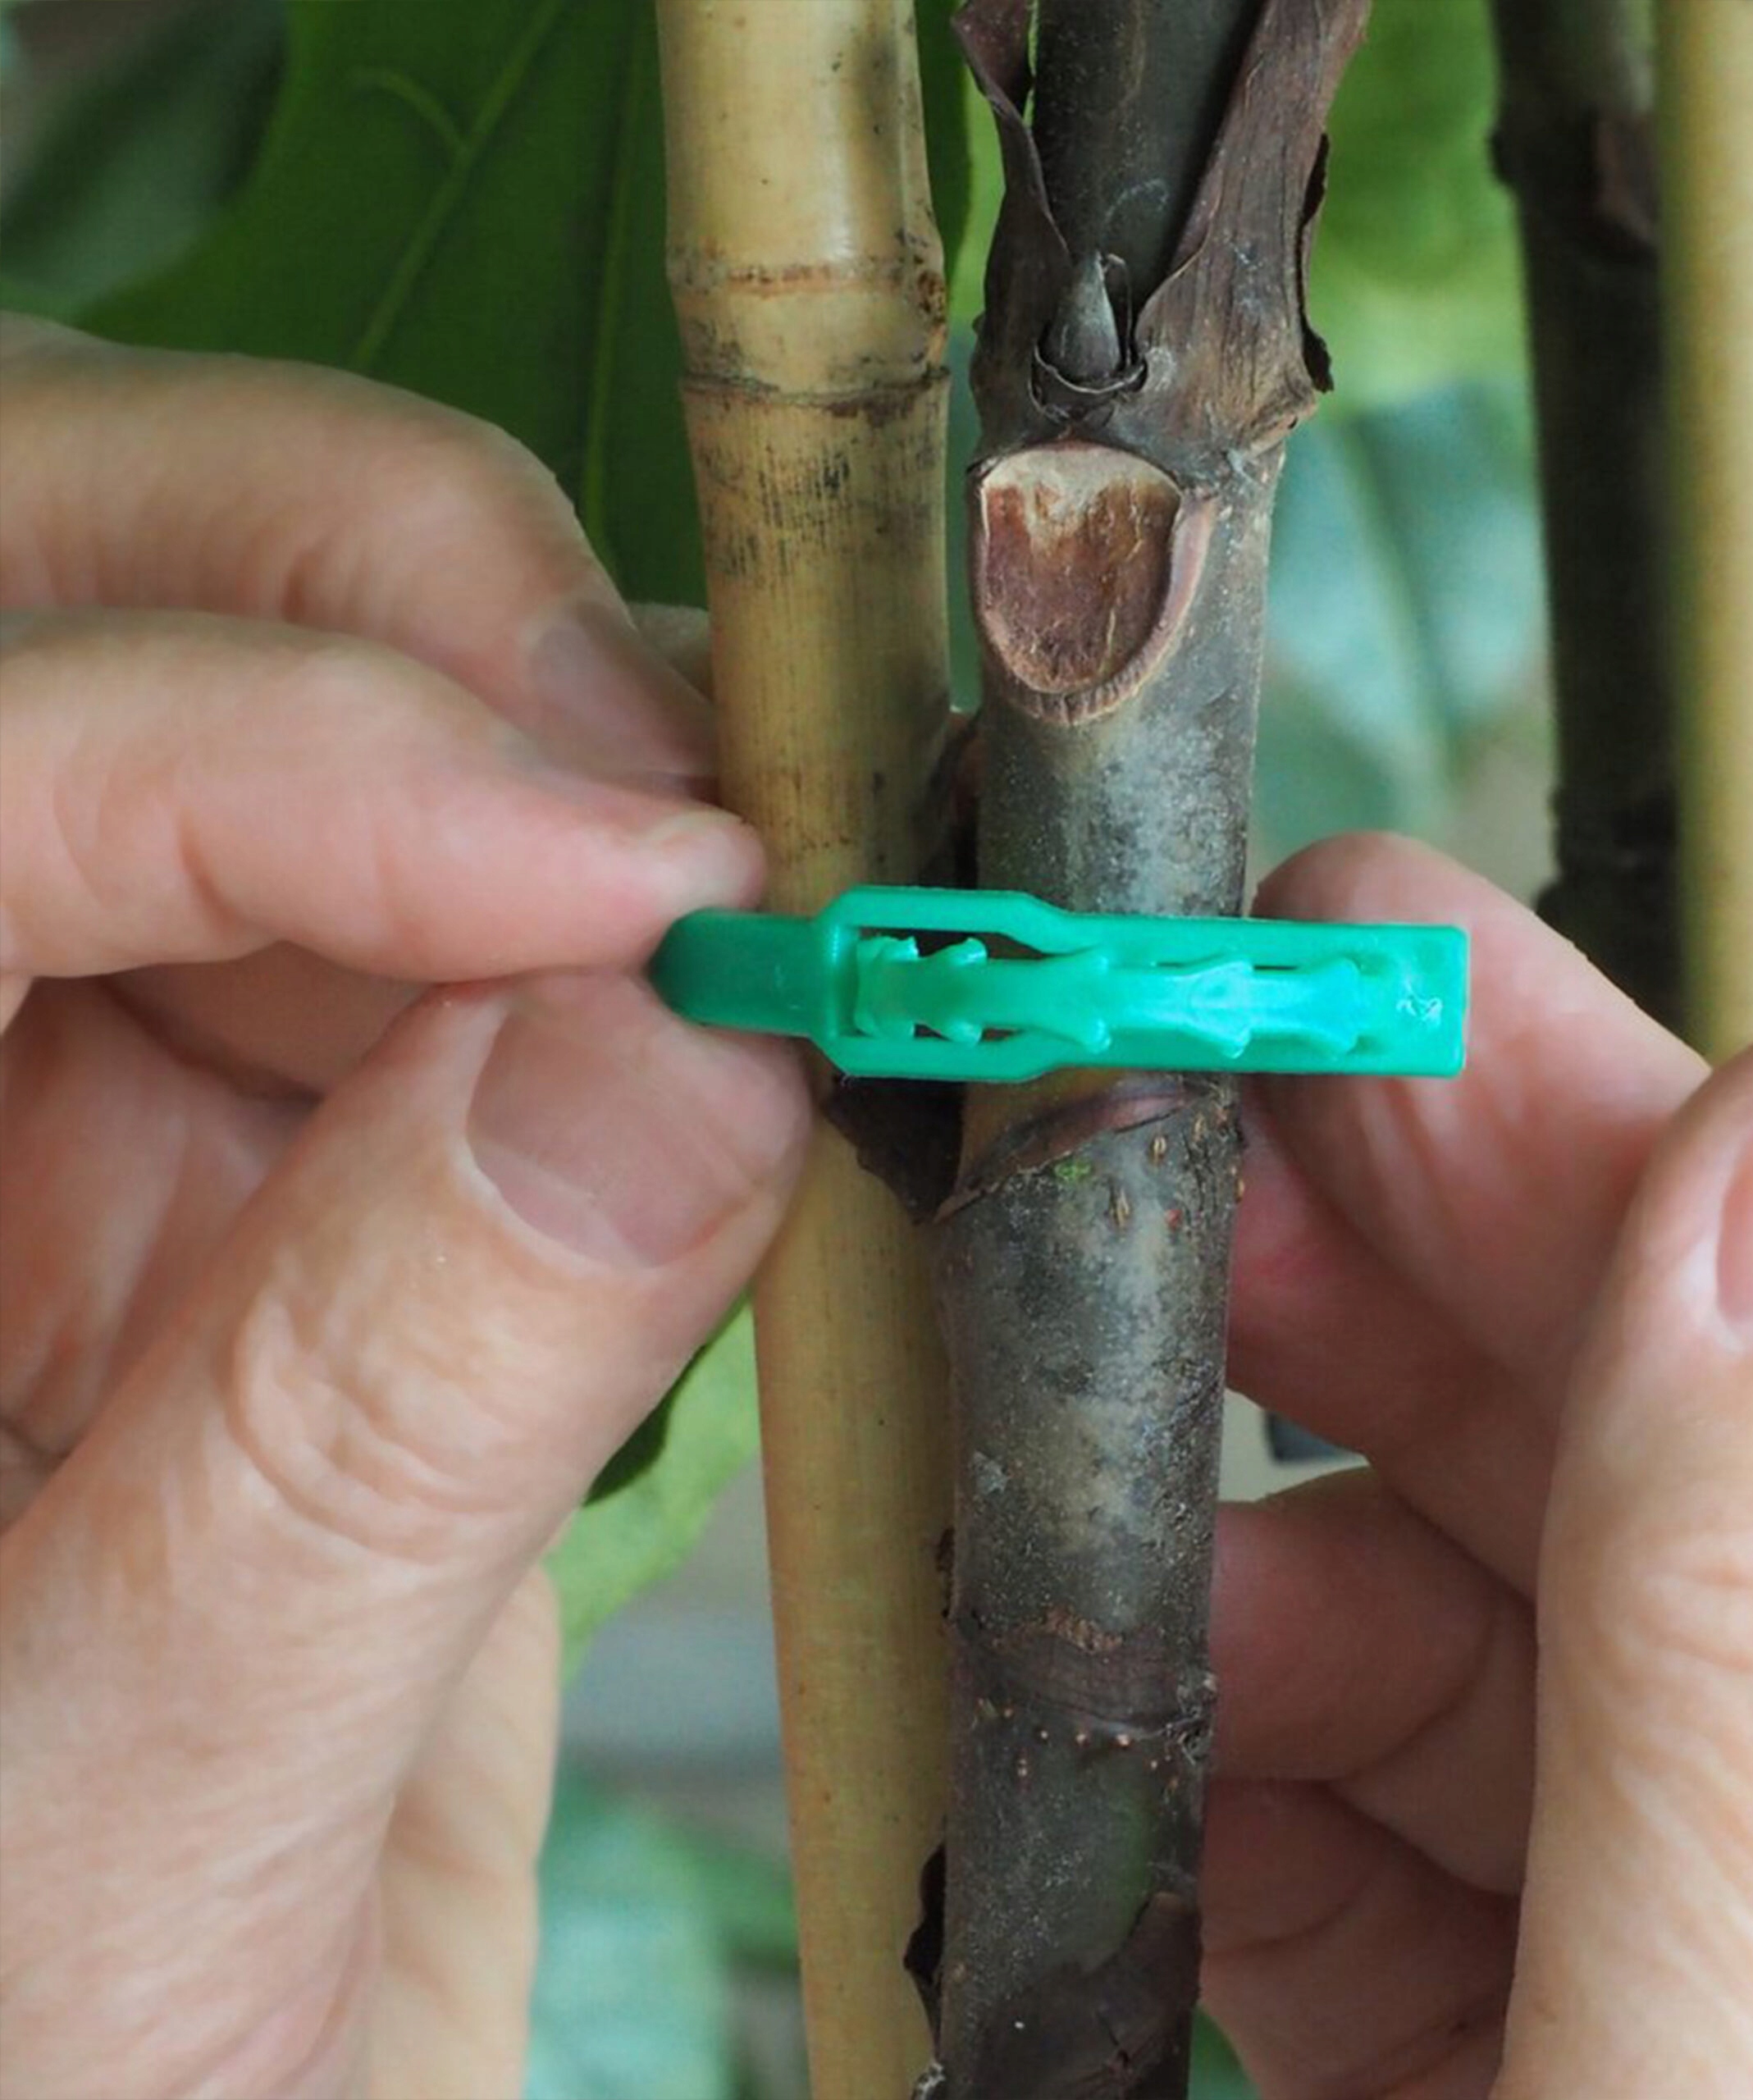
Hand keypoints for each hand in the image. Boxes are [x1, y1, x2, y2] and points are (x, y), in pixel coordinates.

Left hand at [0, 320, 808, 2096]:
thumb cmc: (41, 2082)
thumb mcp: (135, 1855)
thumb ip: (368, 1440)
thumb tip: (681, 1047)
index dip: (279, 766)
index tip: (644, 885)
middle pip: (65, 589)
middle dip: (391, 606)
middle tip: (679, 781)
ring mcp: (80, 1064)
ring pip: (297, 690)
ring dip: (549, 746)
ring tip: (753, 911)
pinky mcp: (286, 1127)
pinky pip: (462, 912)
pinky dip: (623, 919)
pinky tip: (726, 1017)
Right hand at [1206, 834, 1752, 2098]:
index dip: (1602, 1148)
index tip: (1353, 963)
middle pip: (1694, 1507)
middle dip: (1403, 1311)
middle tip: (1171, 1136)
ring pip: (1530, 1674)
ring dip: (1273, 1559)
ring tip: (1073, 1477)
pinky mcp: (1571, 2086)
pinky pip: (1421, 1873)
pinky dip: (1250, 1785)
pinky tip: (1131, 1717)